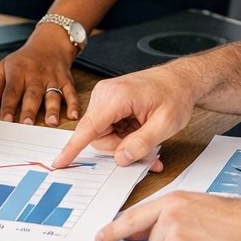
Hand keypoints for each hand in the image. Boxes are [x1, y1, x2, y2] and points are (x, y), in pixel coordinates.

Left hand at [0, 26, 77, 126]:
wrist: (49, 44)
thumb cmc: (23, 60)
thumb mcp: (3, 66)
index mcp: (18, 72)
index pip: (11, 90)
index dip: (8, 105)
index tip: (5, 120)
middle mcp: (36, 75)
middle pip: (32, 94)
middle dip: (29, 110)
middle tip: (27, 124)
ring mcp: (53, 78)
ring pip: (52, 95)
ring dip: (52, 109)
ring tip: (51, 122)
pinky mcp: (66, 81)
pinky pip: (71, 93)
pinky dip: (74, 104)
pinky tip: (73, 115)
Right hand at [53, 61, 199, 168]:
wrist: (181, 78)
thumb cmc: (175, 95)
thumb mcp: (166, 124)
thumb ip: (142, 143)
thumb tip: (121, 158)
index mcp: (116, 97)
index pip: (88, 128)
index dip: (72, 148)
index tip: (59, 162)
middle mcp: (105, 94)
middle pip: (97, 136)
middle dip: (119, 148)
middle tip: (146, 152)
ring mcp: (105, 97)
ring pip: (102, 134)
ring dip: (123, 143)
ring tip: (147, 139)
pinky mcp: (108, 102)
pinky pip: (108, 128)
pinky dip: (124, 135)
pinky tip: (141, 132)